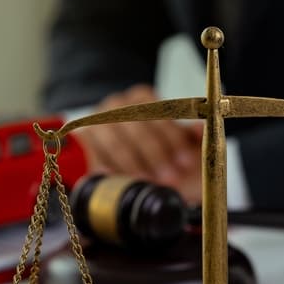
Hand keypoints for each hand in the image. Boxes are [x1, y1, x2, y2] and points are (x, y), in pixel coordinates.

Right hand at [74, 84, 203, 203]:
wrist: (130, 179)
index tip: (186, 162)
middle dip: (156, 154)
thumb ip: (196, 138)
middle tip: (170, 178)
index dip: (174, 137)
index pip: (158, 110)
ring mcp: (96, 123)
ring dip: (135, 164)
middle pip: (137, 124)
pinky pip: (94, 154)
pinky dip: (107, 168)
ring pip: (116, 141)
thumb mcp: (183, 150)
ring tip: (148, 183)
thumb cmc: (162, 163)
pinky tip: (118, 180)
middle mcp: (116, 106)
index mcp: (141, 99)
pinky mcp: (81, 144)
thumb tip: (201, 128)